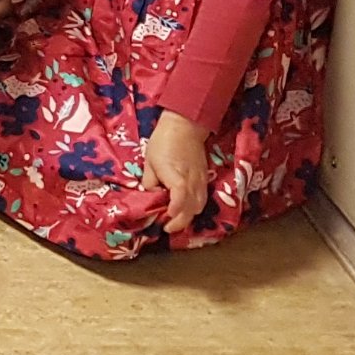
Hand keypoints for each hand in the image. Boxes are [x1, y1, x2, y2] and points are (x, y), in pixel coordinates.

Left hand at [141, 110, 210, 235]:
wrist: (185, 126)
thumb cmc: (164, 142)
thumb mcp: (149, 162)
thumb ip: (149, 182)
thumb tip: (151, 197)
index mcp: (177, 177)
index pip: (179, 200)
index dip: (173, 213)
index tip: (164, 221)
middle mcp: (192, 183)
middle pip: (191, 210)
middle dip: (179, 222)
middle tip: (166, 227)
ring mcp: (201, 182)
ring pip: (199, 207)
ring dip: (187, 217)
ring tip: (174, 220)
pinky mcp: (204, 180)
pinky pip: (202, 200)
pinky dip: (194, 208)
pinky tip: (185, 209)